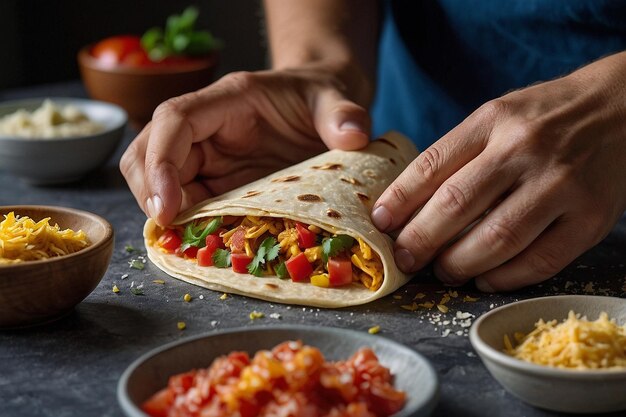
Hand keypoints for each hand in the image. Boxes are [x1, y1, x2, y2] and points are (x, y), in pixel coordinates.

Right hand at [120, 63, 370, 225]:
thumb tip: (353, 134)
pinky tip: (198, 243)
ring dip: (161, 210)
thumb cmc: (318, 99)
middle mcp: (206, 127)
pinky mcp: (213, 179)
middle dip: (149, 190)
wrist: (319, 110)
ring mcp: (206, 155)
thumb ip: (341, 113)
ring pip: (157, 178)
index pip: (175, 119)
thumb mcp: (332, 99)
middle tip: (168, 231)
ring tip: (181, 242)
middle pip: (149, 150)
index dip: (161, 159)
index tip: (166, 205)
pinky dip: (183, 223)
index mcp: (228, 99)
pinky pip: (184, 200)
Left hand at [371, 52, 625, 291]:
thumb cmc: (546, 117)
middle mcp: (525, 149)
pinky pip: (540, 260)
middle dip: (421, 240)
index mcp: (493, 120)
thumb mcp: (497, 116)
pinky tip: (484, 279)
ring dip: (459, 264)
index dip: (398, 200)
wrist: (622, 106)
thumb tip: (408, 204)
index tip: (379, 223)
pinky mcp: (591, 217)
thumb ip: (458, 153)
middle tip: (405, 259)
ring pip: (497, 238)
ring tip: (442, 272)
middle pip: (457, 204)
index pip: (432, 165)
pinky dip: (505, 277)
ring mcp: (561, 183)